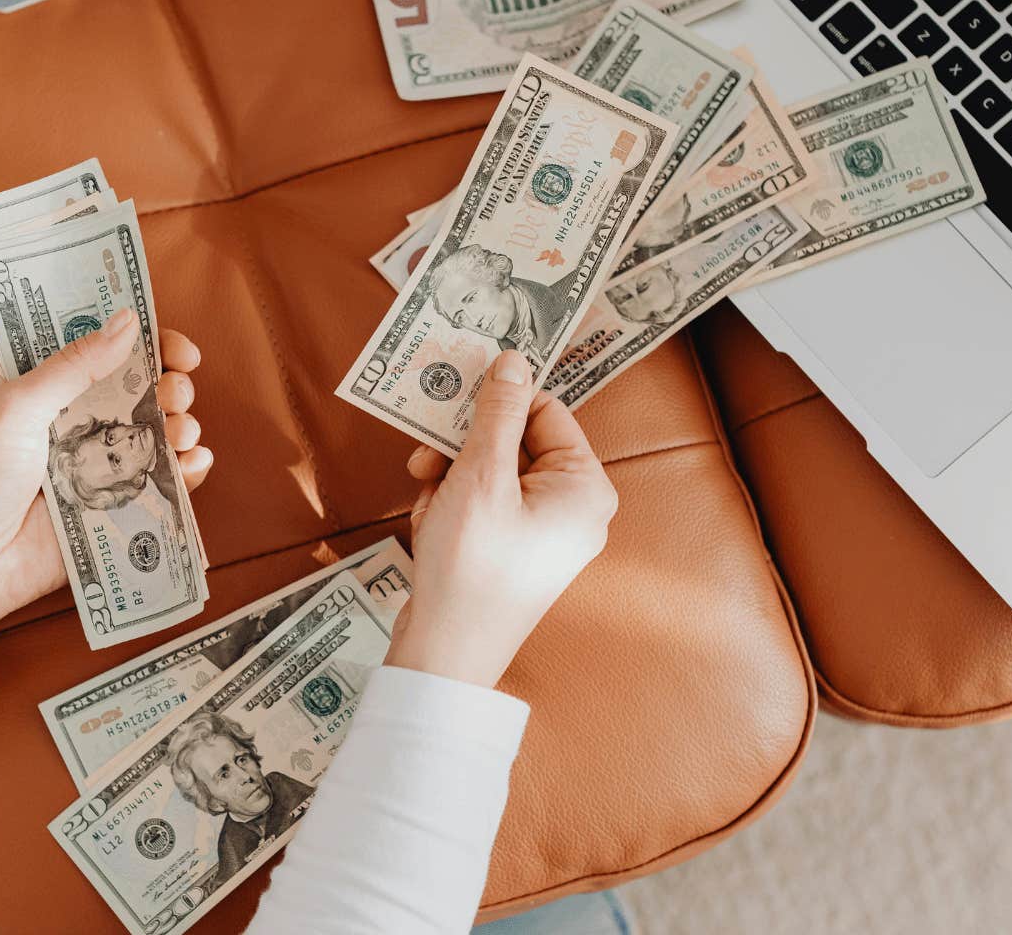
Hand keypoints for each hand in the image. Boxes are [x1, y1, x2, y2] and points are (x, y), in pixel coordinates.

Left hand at [0, 311, 209, 637]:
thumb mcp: (17, 407)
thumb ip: (74, 366)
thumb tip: (129, 321)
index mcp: (51, 387)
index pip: (109, 351)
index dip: (150, 344)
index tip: (179, 351)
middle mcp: (81, 422)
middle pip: (145, 391)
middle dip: (172, 386)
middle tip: (174, 394)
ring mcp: (101, 467)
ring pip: (160, 436)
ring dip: (184, 426)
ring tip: (179, 433)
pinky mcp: (115, 509)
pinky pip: (163, 487)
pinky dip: (188, 473)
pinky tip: (192, 464)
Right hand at [387, 349, 617, 687]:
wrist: (447, 652)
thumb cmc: (472, 567)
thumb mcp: (480, 477)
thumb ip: (497, 414)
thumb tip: (513, 360)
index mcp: (585, 487)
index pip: (545, 411)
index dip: (497, 403)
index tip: (452, 399)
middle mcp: (574, 507)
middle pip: (515, 440)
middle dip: (464, 448)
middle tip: (425, 460)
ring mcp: (544, 532)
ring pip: (490, 470)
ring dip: (450, 478)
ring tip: (430, 505)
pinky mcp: (513, 550)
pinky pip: (482, 503)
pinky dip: (450, 506)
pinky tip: (431, 526)